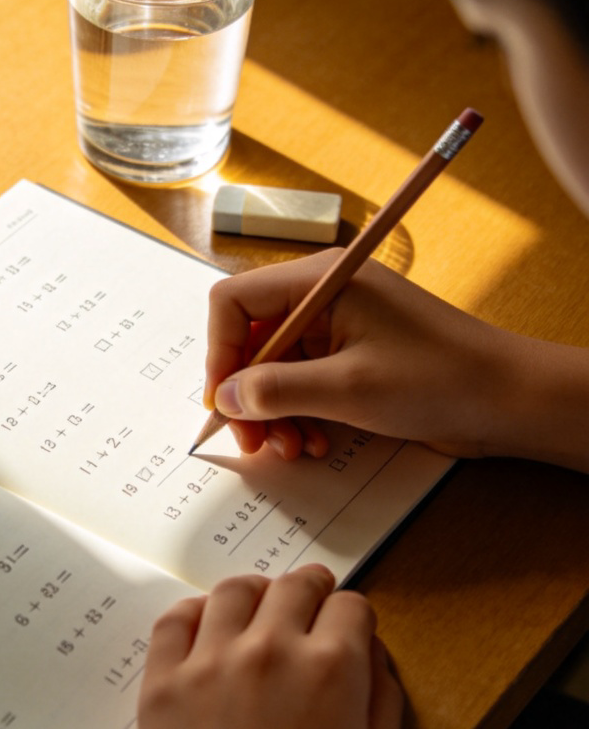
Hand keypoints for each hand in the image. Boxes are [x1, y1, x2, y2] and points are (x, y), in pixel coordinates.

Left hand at [134, 567, 401, 728]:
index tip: (346, 620)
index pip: (349, 606)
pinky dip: (194, 610)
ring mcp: (211, 660)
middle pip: (294, 586)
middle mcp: (271, 650)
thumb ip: (381, 701)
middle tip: (309, 593)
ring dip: (254, 590)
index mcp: (331, 668)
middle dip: (310, 586)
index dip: (353, 613)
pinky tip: (204, 620)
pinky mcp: (165, 679)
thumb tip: (372, 658)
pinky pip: (175, 619)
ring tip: (257, 601)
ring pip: (234, 591)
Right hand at [203, 251, 588, 469]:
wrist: (508, 401)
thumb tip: (224, 397)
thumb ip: (274, 390)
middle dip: (247, 394)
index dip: (219, 352)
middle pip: (251, 339)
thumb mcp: (346, 389)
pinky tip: (316, 442)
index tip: (222, 401)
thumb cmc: (439, 379)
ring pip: (273, 368)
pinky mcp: (349, 356)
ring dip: (274, 413)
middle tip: (253, 440)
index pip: (234, 301)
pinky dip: (299, 415)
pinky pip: (301, 383)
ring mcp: (337, 327)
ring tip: (292, 448)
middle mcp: (323, 296)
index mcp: (320, 281)